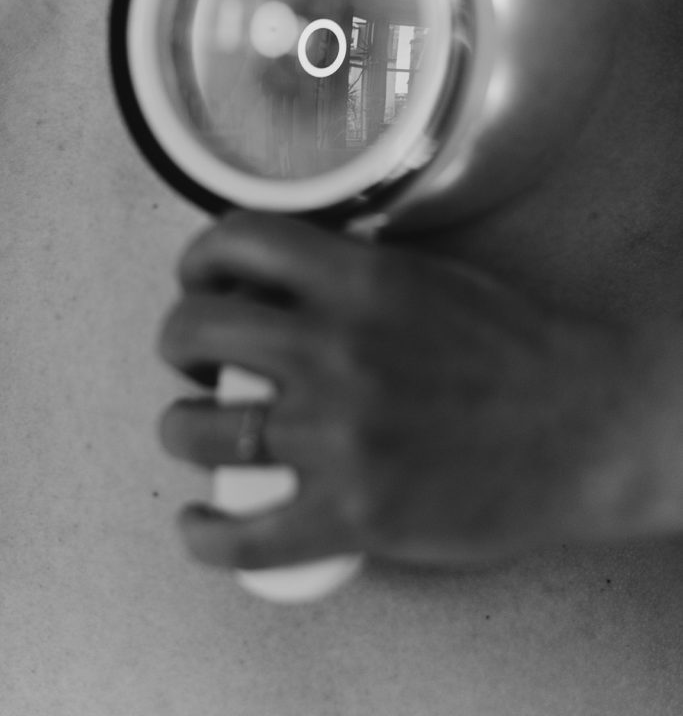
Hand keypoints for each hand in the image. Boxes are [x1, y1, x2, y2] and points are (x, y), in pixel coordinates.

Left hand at [158, 211, 650, 571]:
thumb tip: (281, 273)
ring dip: (182, 428)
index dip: (199, 258)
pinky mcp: (354, 513)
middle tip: (201, 360)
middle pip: (194, 330)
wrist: (585, 425)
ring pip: (199, 430)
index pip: (237, 239)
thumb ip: (351, 270)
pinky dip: (204, 536)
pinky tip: (199, 526)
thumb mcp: (430, 277)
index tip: (200, 280)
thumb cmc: (516, 347)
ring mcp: (337, 435)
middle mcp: (334, 349)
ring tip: (199, 430)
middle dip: (180, 343)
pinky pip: (244, 536)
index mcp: (358, 280)